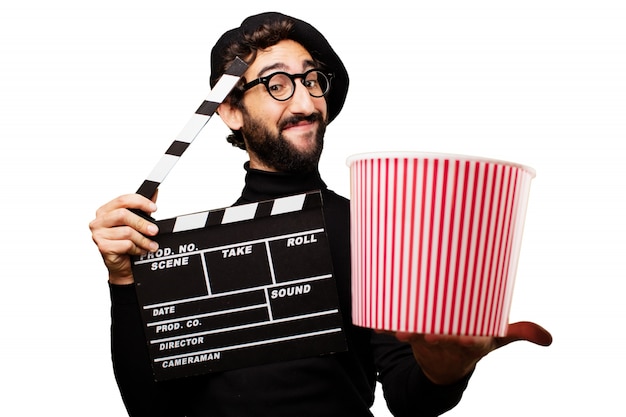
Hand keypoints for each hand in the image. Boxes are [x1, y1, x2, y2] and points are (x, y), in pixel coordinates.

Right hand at [89, 193, 159, 284]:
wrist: (122, 265)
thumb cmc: (126, 242)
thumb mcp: (135, 223)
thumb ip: (142, 208)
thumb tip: (154, 192)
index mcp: (105, 211)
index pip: (122, 200)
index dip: (140, 202)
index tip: (154, 208)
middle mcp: (98, 221)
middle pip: (123, 214)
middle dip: (143, 223)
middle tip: (155, 230)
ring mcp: (98, 235)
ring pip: (127, 232)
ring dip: (143, 239)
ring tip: (151, 245)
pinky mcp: (103, 247)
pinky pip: (125, 245)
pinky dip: (137, 249)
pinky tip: (140, 251)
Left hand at [394, 321, 551, 384]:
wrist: (444, 363)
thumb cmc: (472, 340)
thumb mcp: (496, 338)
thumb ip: (520, 332)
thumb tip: (549, 338)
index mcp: (470, 341)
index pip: (471, 343)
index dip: (469, 341)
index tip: (469, 339)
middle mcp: (448, 342)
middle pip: (442, 339)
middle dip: (436, 337)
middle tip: (430, 334)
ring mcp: (428, 340)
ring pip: (419, 337)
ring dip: (410, 335)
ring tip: (402, 332)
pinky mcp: (412, 336)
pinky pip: (399, 330)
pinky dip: (389, 328)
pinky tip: (379, 326)